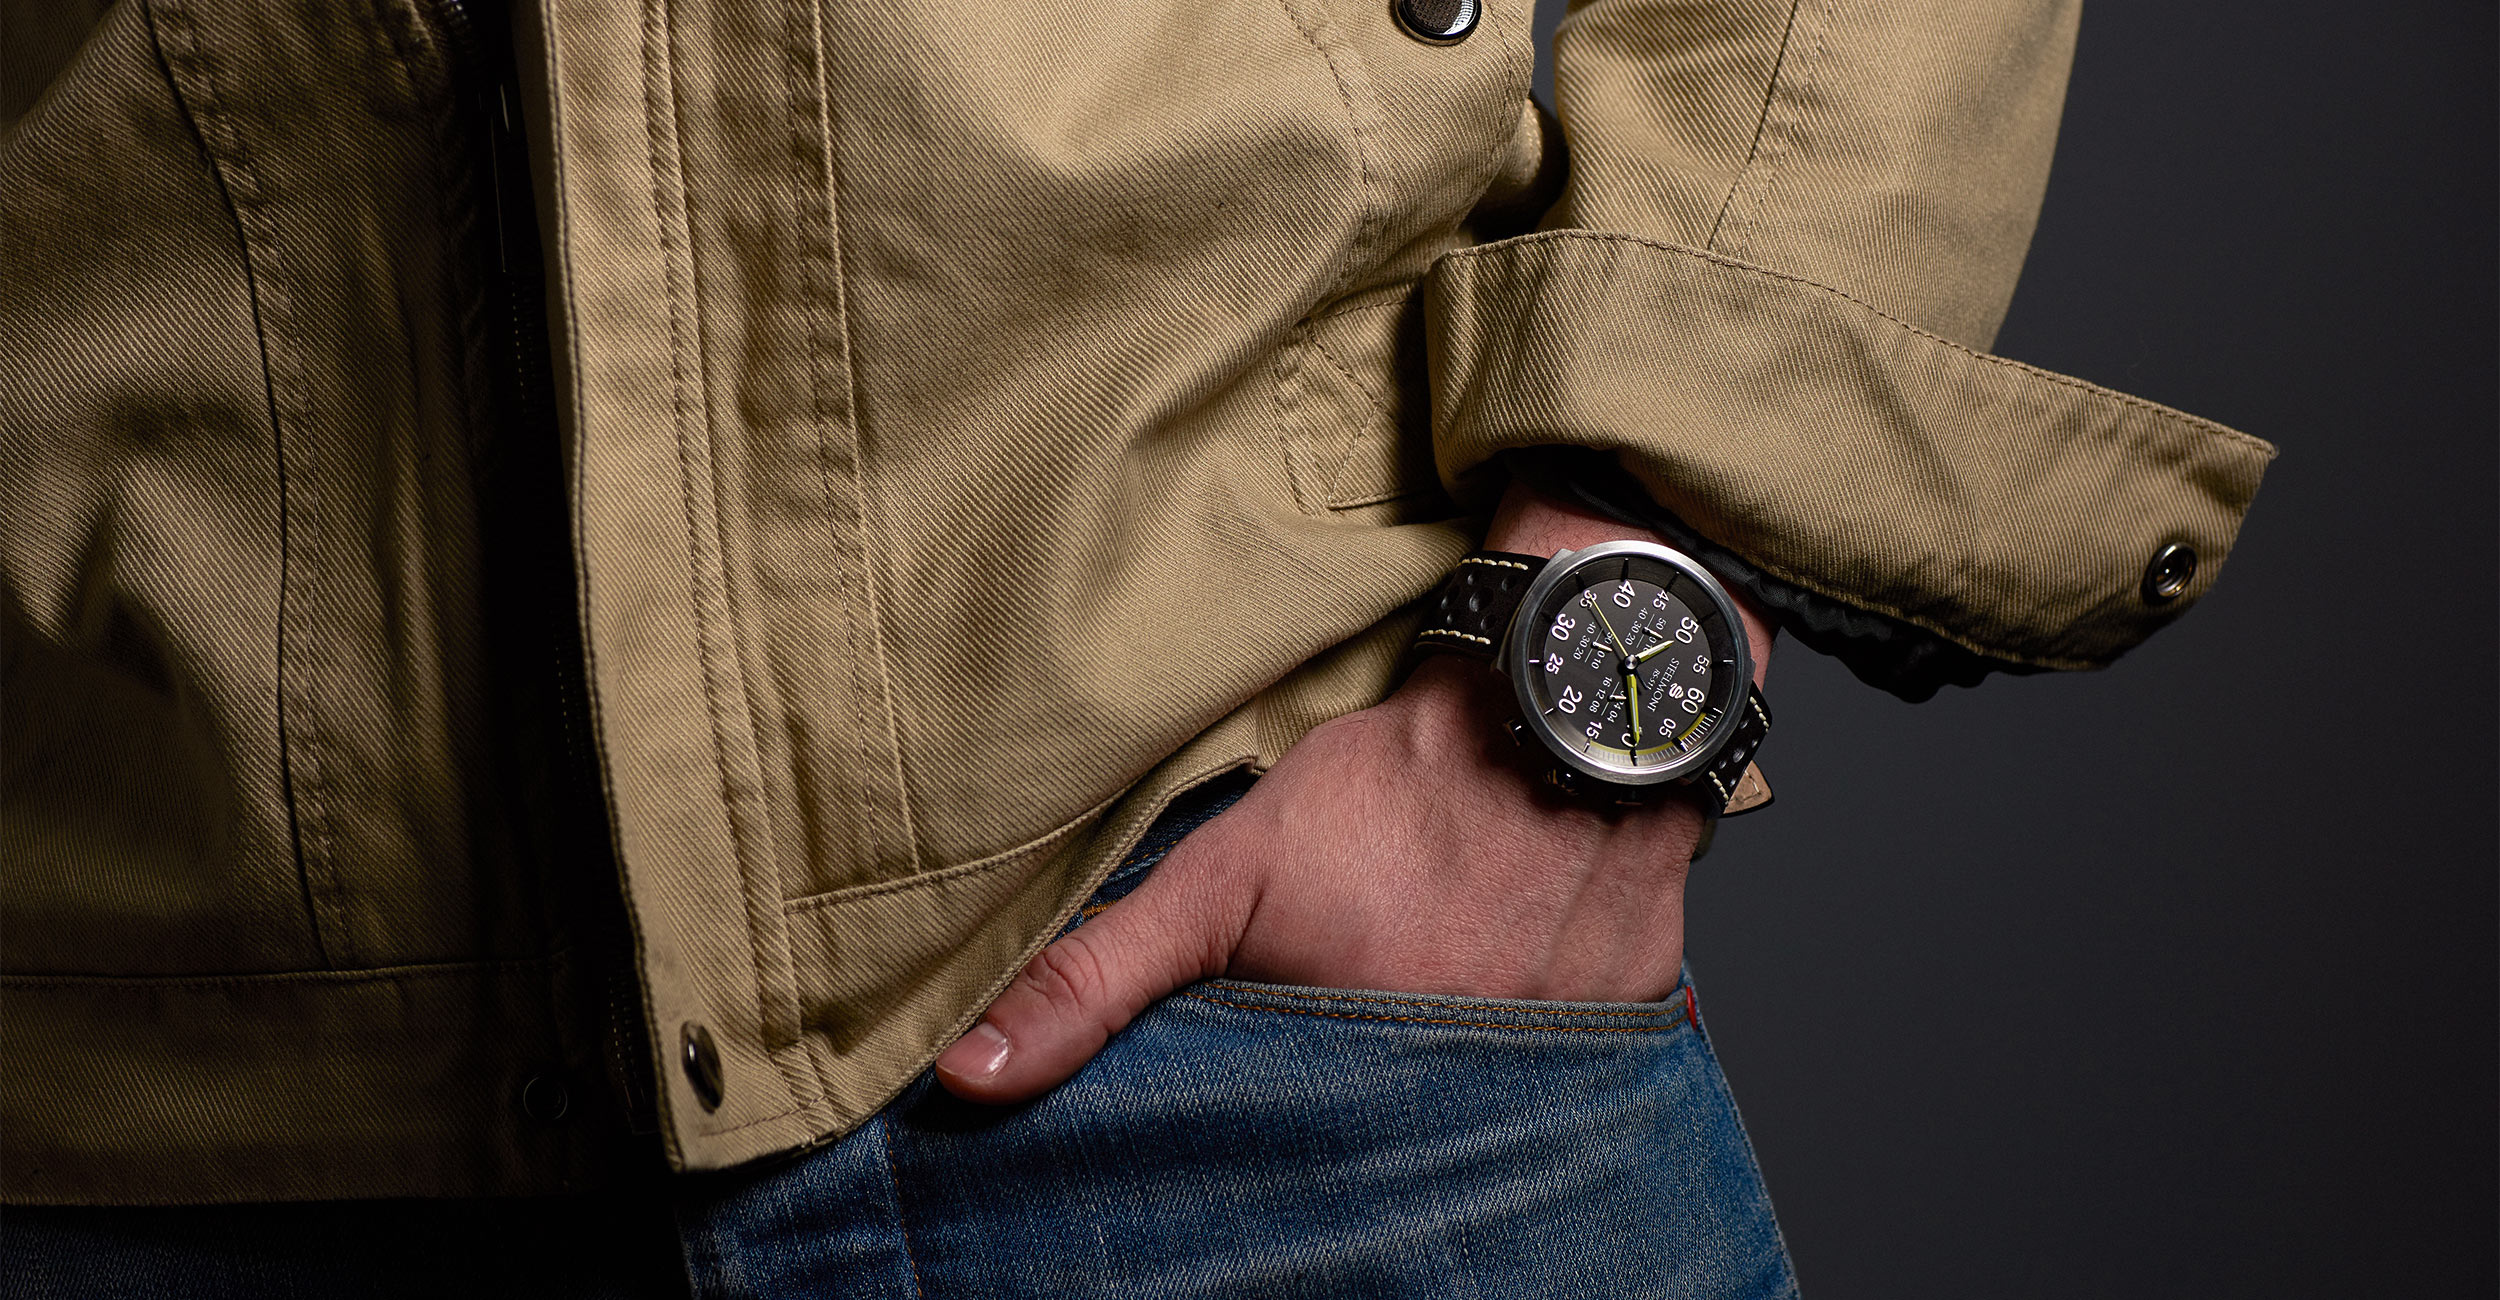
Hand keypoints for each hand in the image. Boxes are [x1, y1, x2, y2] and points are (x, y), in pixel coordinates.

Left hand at [934, 485, 1772, 1103]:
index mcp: (1370, 1062)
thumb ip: (1099, 975)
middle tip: (1338, 1040)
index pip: (1295, 1155)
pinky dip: (1532, 1049)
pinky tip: (1498, 990)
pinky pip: (1570, 1071)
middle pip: (1389, 1137)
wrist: (1572, 693)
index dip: (1265, 1135)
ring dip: (1444, 1080)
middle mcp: (1478, 1081)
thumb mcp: (1224, 872)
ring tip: (1415, 1011)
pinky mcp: (1636, 1019)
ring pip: (1481, 1104)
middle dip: (1353, 1111)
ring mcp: (1568, 1053)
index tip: (1244, 1110)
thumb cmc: (1396, 778)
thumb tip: (970, 1080)